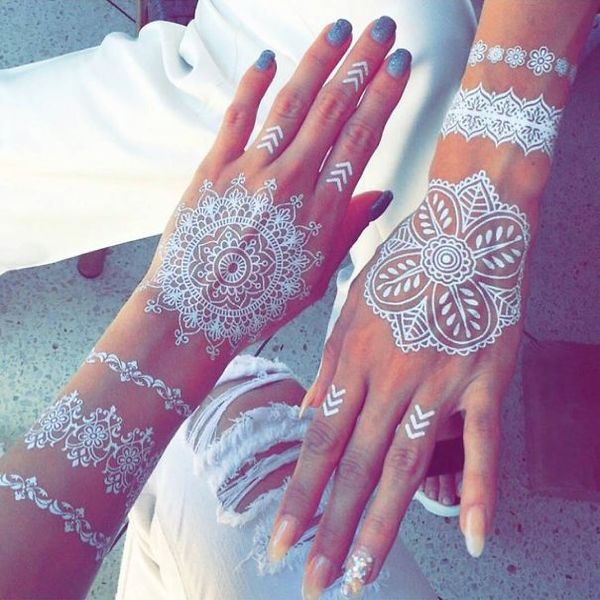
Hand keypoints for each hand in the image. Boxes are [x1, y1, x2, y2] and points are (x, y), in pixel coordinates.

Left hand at [140, 17, 410, 358]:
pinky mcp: (213, 169)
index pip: (361, 139)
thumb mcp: (315, 277)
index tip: (400, 64)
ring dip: (318, 62)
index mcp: (321, 213)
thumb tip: (379, 193)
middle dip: (362, 63)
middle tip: (383, 28)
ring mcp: (250, 173)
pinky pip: (236, 117)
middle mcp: (290, 184)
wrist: (195, 314)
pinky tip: (268, 58)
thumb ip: (347, 231)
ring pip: (291, 104)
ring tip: (339, 29)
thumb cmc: (258, 302)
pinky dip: (252, 85)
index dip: (383, 96)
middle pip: (334, 110)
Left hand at [270, 169, 532, 596]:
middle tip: (313, 582)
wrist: (467, 228)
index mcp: (355, 358)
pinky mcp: (486, 382)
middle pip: (357, 465)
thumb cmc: (405, 262)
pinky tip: (473, 538)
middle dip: (330, 528)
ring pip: (407, 464)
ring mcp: (441, 382)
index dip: (299, 495)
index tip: (278, 541)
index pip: (320, 441)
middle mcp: (391, 378)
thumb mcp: (351, 303)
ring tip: (363, 573)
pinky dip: (479, 491)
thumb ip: (330, 362)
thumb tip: (308, 410)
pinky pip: (483, 444)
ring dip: (382, 524)